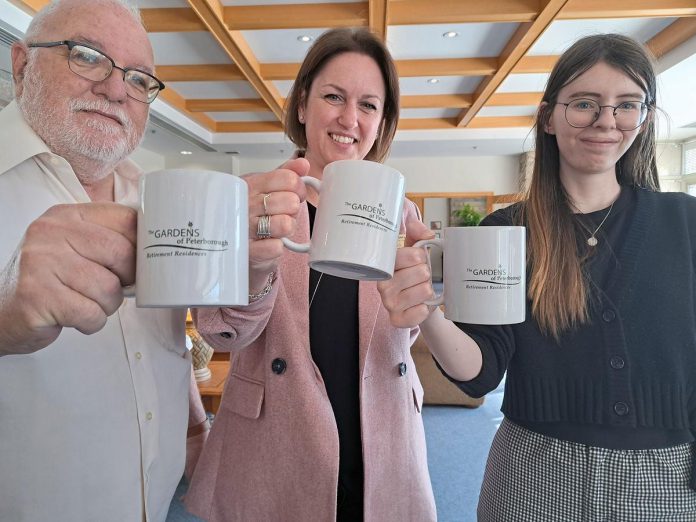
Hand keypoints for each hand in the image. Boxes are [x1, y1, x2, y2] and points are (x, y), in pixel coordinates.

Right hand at [0, 202, 136, 354]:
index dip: (142, 245)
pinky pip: (91, 313)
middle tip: (112, 288)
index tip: (141, 261)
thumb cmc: (49, 280)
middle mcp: (51, 233)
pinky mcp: (38, 296)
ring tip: (87, 303)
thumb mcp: (74, 247)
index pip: (126, 219)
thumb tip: (155, 246)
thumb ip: (108, 238)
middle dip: (126, 280)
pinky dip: (92, 322)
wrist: (2, 311)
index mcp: (67, 216)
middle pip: (121, 254)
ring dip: (107, 305)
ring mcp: (41, 263)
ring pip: (109, 288)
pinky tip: (75, 316)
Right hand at [244, 157, 308, 292]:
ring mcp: (244, 228)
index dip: (298, 188)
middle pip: (290, 202)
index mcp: (251, 184)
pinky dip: (279, 246)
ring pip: (285, 225)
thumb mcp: (267, 187)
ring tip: (278, 227)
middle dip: (293, 210)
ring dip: (288, 228)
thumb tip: (303, 164)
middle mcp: (245, 204)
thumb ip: (286, 173)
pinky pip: (276, 247)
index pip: (288, 178)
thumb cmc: (253, 213)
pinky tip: (270, 241)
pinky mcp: (248, 251)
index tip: (295, 193)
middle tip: (284, 213)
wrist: (237, 242)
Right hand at [377, 220, 435, 327]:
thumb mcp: (416, 247)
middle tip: (421, 277)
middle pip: (421, 272)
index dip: (422, 256)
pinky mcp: (397, 320)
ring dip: (428, 290)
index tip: (420, 259)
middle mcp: (383, 284)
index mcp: (386, 264)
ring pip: (425, 290)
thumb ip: (418, 232)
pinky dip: (426, 308)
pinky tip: (420, 304)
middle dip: (428, 273)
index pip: (411, 255)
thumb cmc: (416, 271)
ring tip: (421, 289)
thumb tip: (427, 233)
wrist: (421, 299)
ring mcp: (388, 303)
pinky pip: (421, 311)